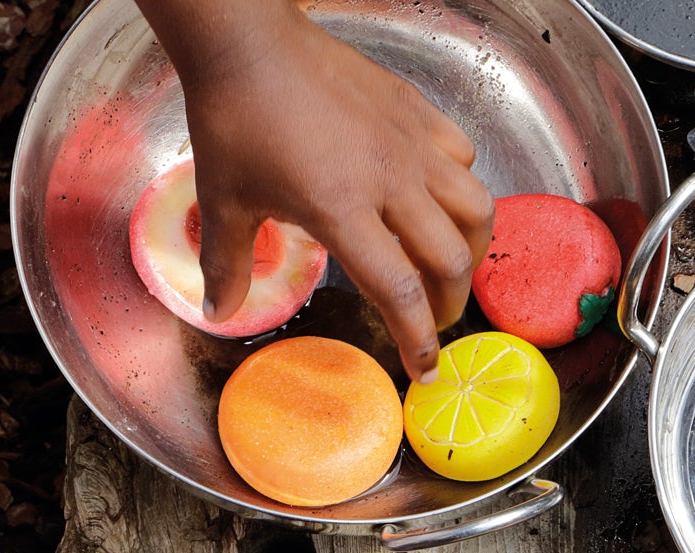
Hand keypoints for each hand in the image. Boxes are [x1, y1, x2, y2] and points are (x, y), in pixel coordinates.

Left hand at [137, 0, 493, 379]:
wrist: (249, 43)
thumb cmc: (236, 117)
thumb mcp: (225, 199)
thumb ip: (229, 264)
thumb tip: (219, 314)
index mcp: (343, 209)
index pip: (400, 291)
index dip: (418, 338)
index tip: (425, 367)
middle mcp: (390, 179)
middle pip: (451, 259)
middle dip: (449, 302)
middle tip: (434, 318)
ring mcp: (411, 142)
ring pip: (475, 208)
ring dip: (470, 247)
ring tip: (452, 262)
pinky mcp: (416, 110)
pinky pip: (461, 158)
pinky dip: (460, 187)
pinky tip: (437, 196)